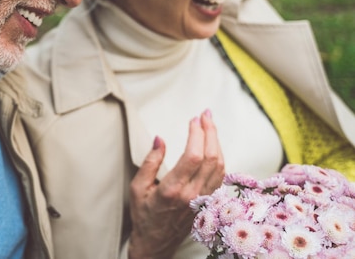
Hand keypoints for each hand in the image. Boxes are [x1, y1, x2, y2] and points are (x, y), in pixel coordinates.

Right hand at [127, 109, 224, 258]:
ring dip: (217, 142)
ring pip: (220, 165)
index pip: (194, 156)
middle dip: (211, 132)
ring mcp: (203, 199)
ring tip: (210, 126)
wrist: (156, 243)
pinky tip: (213, 146)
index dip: (197, 134)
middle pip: (212, 157)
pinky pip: (220, 175)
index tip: (193, 120)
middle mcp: (192, 194)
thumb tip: (159, 139)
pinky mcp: (208, 201)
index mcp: (173, 190)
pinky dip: (219, 156)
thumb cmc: (144, 215)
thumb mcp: (138, 187)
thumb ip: (150, 162)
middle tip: (206, 115)